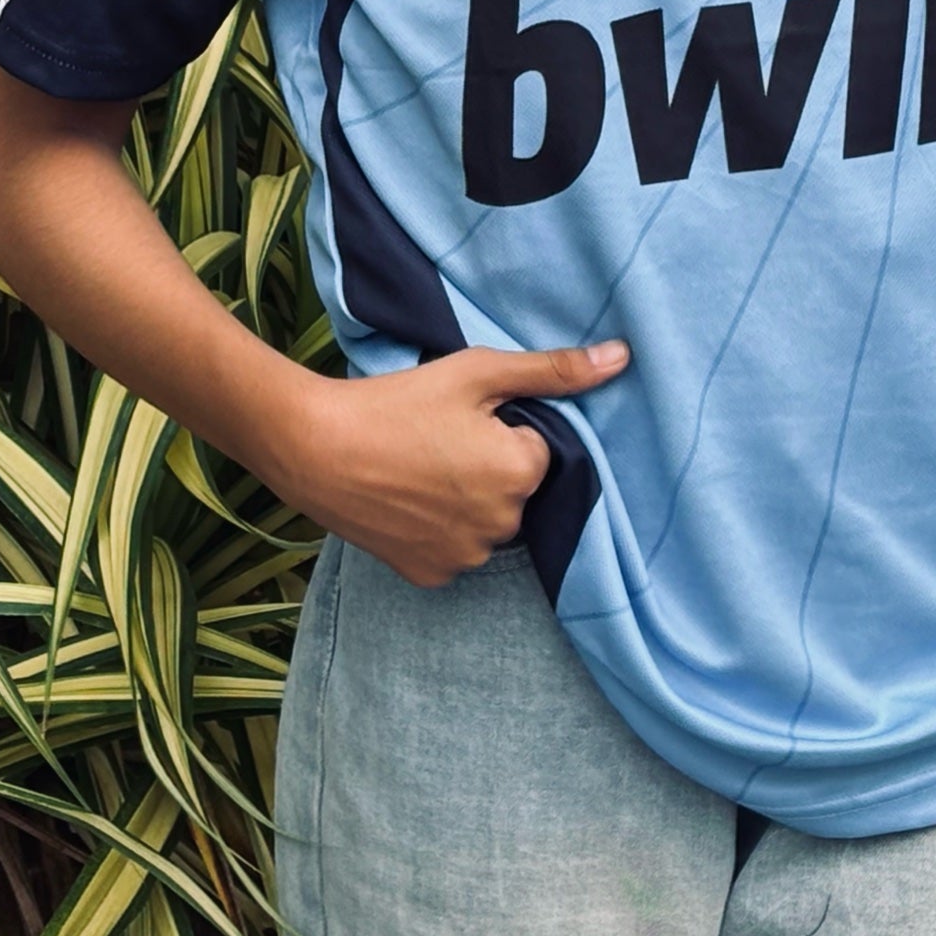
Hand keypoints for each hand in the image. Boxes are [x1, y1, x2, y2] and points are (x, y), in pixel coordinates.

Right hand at [266, 341, 629, 586]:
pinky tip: (407, 500)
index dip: (500, 429)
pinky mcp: (430, 575)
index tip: (459, 419)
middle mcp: (502, 525)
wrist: (313, 446)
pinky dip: (440, 529)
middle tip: (435, 441)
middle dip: (488, 467)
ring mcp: (465, 556)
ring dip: (466, 500)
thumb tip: (623, 359)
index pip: (535, 449)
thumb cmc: (397, 402)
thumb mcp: (478, 372)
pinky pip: (455, 550)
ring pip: (487, 522)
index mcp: (521, 473)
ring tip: (417, 468)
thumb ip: (553, 370)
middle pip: (514, 489)